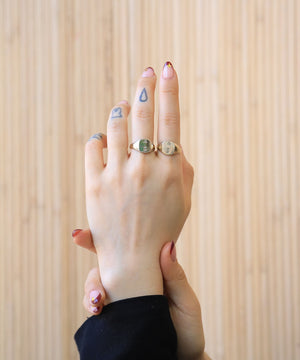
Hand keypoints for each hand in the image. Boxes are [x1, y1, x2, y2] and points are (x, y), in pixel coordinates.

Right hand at [73, 229, 205, 359]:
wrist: (184, 357)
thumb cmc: (188, 326)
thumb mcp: (186, 300)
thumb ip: (175, 276)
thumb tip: (167, 245)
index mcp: (148, 269)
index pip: (125, 249)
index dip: (102, 239)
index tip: (79, 235)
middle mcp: (131, 281)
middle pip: (103, 268)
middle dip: (93, 275)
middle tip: (98, 291)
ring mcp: (122, 299)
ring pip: (96, 288)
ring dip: (90, 293)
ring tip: (97, 304)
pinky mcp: (116, 317)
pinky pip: (98, 308)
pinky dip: (91, 307)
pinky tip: (97, 312)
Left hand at [84, 63, 193, 302]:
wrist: (136, 259)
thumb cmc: (164, 226)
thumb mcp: (184, 198)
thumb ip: (181, 165)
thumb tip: (170, 140)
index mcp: (170, 170)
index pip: (170, 119)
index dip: (170, 90)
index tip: (167, 68)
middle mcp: (144, 168)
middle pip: (143, 115)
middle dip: (145, 87)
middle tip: (146, 73)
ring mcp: (117, 175)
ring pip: (115, 125)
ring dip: (119, 111)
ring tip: (124, 107)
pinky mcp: (94, 184)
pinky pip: (92, 146)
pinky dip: (98, 138)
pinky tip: (104, 138)